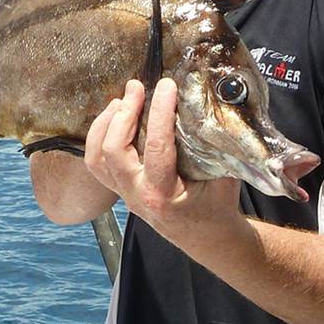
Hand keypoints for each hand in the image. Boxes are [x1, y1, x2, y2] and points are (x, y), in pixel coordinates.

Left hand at [84, 78, 243, 253]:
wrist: (207, 237)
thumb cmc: (218, 206)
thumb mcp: (226, 175)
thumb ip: (218, 144)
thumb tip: (215, 104)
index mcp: (164, 195)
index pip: (156, 146)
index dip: (160, 111)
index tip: (167, 85)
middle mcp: (138, 195)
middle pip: (114, 151)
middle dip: (125, 113)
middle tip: (138, 87)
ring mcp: (125, 194)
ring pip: (97, 157)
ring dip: (105, 124)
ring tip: (121, 101)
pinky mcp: (120, 190)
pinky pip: (97, 163)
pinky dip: (100, 137)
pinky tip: (114, 117)